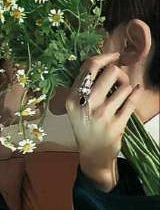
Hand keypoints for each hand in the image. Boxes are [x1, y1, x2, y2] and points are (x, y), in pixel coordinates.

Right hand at [66, 52, 141, 191]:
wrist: (93, 154)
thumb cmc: (85, 126)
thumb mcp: (75, 107)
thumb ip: (84, 86)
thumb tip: (102, 62)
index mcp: (73, 98)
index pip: (89, 67)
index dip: (105, 57)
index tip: (114, 56)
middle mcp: (86, 104)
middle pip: (111, 71)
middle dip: (119, 73)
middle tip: (118, 81)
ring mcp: (102, 115)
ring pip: (125, 85)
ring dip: (126, 87)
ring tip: (122, 94)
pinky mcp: (117, 124)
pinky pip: (132, 100)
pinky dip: (137, 93)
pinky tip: (136, 92)